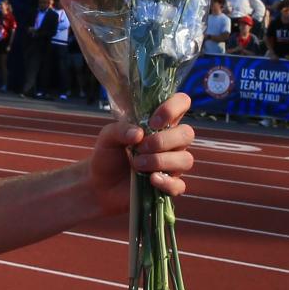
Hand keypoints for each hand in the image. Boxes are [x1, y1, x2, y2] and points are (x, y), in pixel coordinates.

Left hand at [85, 94, 193, 218]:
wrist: (100, 184)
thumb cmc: (108, 154)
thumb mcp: (107, 137)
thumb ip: (121, 129)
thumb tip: (139, 133)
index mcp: (160, 123)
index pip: (181, 103)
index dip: (173, 107)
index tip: (153, 122)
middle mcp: (171, 142)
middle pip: (188, 133)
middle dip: (163, 140)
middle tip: (140, 147)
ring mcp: (172, 165)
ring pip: (185, 159)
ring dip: (160, 161)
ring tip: (137, 164)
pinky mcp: (168, 186)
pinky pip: (179, 185)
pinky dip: (166, 183)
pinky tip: (150, 179)